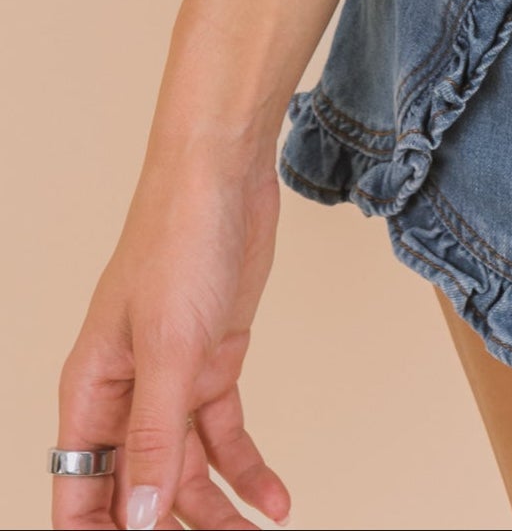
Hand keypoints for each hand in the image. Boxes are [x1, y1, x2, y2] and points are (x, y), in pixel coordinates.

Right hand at [55, 158, 289, 530]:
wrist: (226, 172)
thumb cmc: (178, 237)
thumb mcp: (170, 346)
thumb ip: (157, 436)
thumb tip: (142, 517)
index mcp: (91, 392)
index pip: (80, 492)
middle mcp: (126, 394)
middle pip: (139, 491)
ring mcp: (171, 379)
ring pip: (186, 471)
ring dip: (217, 512)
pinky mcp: (214, 362)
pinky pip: (224, 434)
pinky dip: (248, 470)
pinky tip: (274, 500)